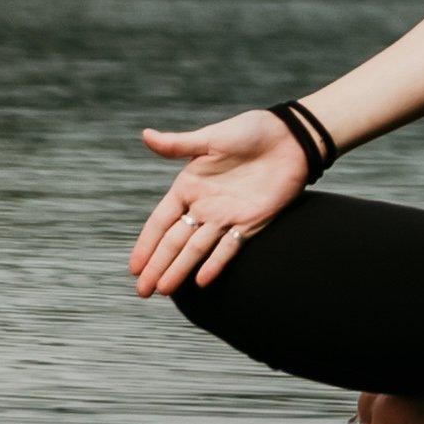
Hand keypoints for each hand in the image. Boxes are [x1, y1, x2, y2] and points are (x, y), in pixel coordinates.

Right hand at [130, 110, 306, 296]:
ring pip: (197, 249)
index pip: (161, 221)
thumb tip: (146, 135)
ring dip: (180, 270)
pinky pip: (229, 248)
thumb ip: (179, 145)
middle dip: (158, 266)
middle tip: (142, 291)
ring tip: (164, 290)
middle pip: (175, 242)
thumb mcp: (211, 138)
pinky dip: (216, 264)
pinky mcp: (250, 223)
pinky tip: (202, 281)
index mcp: (188, 187)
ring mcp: (225, 217)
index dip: (147, 244)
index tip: (134, 266)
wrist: (289, 138)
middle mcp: (203, 206)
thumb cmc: (249, 132)